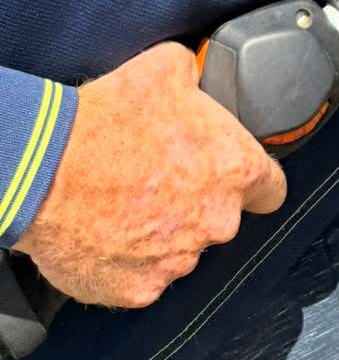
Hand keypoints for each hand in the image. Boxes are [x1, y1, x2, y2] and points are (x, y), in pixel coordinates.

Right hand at [13, 42, 286, 308]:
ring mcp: (177, 262)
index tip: (234, 178)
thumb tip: (194, 78)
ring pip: (180, 248)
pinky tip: (106, 231)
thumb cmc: (107, 120)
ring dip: (162, 231)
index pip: (271, 188)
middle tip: (157, 179)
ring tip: (124, 202)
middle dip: (196, 201)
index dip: (254, 181)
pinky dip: (127, 259)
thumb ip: (196, 81)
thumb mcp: (167, 68)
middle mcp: (216, 222)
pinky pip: (142, 275)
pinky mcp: (138, 291)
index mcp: (235, 169)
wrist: (46, 172)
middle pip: (219, 217)